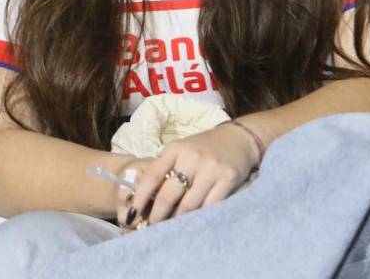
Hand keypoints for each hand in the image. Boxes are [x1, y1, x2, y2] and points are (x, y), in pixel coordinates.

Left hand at [117, 123, 259, 230]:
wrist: (238, 139)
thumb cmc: (203, 149)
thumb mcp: (181, 151)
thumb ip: (164, 169)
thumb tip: (143, 200)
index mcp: (175, 149)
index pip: (152, 176)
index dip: (139, 198)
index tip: (131, 215)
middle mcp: (192, 158)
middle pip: (168, 195)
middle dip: (157, 216)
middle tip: (151, 229)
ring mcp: (211, 169)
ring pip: (188, 205)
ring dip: (177, 221)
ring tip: (170, 230)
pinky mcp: (227, 180)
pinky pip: (209, 207)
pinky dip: (198, 218)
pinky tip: (192, 224)